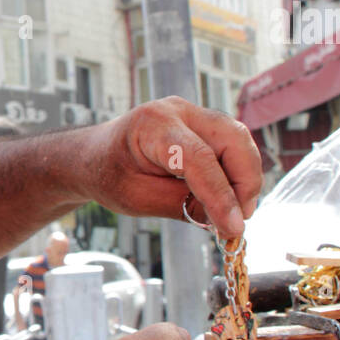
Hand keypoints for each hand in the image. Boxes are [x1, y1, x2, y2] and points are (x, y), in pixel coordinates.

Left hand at [84, 97, 261, 239]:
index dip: (221, 195)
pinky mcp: (201, 124)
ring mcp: (192, 114)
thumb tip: (226, 220)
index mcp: (153, 125)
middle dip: (245, 181)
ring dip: (245, 178)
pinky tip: (227, 198)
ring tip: (234, 213)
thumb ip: (182, 207)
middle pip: (233, 139)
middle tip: (238, 219)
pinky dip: (236, 172)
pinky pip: (231, 145)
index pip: (199, 158)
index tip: (233, 228)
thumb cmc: (109, 175)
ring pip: (239, 141)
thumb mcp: (139, 200)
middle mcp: (178, 111)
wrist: (94, 156)